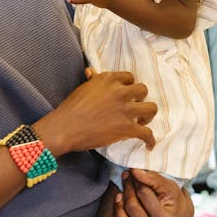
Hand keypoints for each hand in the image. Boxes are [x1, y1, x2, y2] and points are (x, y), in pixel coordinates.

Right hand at [37, 70, 156, 156]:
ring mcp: (125, 110)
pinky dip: (150, 140)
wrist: (65, 127)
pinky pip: (147, 133)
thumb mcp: (83, 88)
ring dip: (148, 115)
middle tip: (134, 108)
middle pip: (143, 90)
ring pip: (151, 108)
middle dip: (140, 99)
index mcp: (109, 79)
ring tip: (142, 121)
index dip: (129, 87)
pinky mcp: (126, 128)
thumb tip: (91, 71)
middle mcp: (120, 92)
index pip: (130, 77)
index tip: (126, 95)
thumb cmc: (71, 107)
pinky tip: (149, 145)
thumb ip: (92, 80)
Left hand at [114, 169, 193, 216]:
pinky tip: (119, 197)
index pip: (146, 193)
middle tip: (128, 172)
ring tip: (126, 181)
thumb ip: (157, 181)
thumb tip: (137, 171)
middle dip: (130, 184)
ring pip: (128, 211)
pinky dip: (118, 209)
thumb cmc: (179, 206)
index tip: (134, 168)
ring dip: (124, 193)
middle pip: (135, 202)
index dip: (138, 178)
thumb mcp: (174, 191)